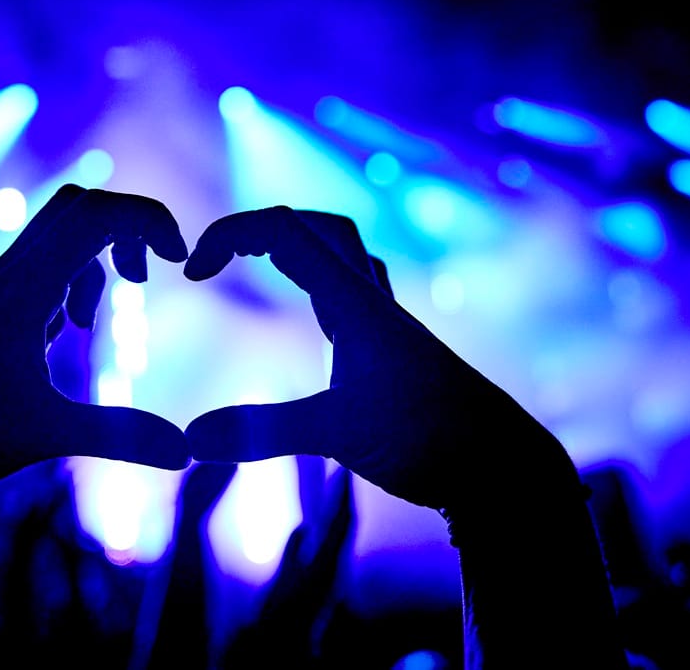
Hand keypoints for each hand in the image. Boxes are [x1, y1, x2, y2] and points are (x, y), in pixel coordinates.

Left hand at [0, 184, 190, 496]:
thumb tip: (186, 451)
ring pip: (56, 236)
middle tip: (147, 278)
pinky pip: (38, 270)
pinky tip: (58, 337)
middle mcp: (9, 276)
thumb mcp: (43, 434)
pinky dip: (68, 285)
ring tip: (88, 324)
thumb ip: (118, 436)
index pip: (97, 211)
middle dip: (127, 228)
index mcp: (27, 288)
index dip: (150, 219)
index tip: (181, 262)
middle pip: (78, 206)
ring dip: (95, 261)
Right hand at [183, 206, 557, 510]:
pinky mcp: (390, 352)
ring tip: (254, 270)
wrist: (500, 462)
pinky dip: (317, 286)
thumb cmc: (431, 437)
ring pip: (339, 257)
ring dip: (293, 250)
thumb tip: (190, 439)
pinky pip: (350, 295)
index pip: (283, 230)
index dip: (228, 234)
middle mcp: (370, 302)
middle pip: (316, 226)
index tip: (192, 273)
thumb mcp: (340, 433)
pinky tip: (309, 318)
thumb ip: (264, 431)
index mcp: (354, 302)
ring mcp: (384, 326)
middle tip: (217, 257)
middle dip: (260, 227)